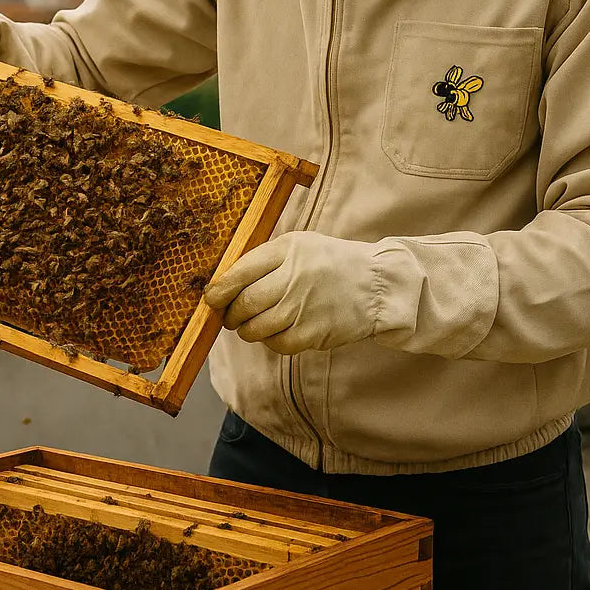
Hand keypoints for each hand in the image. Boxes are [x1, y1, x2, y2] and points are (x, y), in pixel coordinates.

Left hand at [203, 230, 381, 354]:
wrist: (378, 284)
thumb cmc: (331, 264)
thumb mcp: (300, 246)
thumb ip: (265, 259)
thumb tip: (223, 283)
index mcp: (289, 249)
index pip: (240, 271)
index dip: (219, 289)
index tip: (212, 298)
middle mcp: (295, 277)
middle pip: (245, 303)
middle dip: (231, 314)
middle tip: (230, 316)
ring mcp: (304, 307)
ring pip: (256, 328)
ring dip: (247, 330)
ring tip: (251, 324)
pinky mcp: (313, 333)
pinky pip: (277, 344)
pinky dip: (270, 341)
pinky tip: (276, 331)